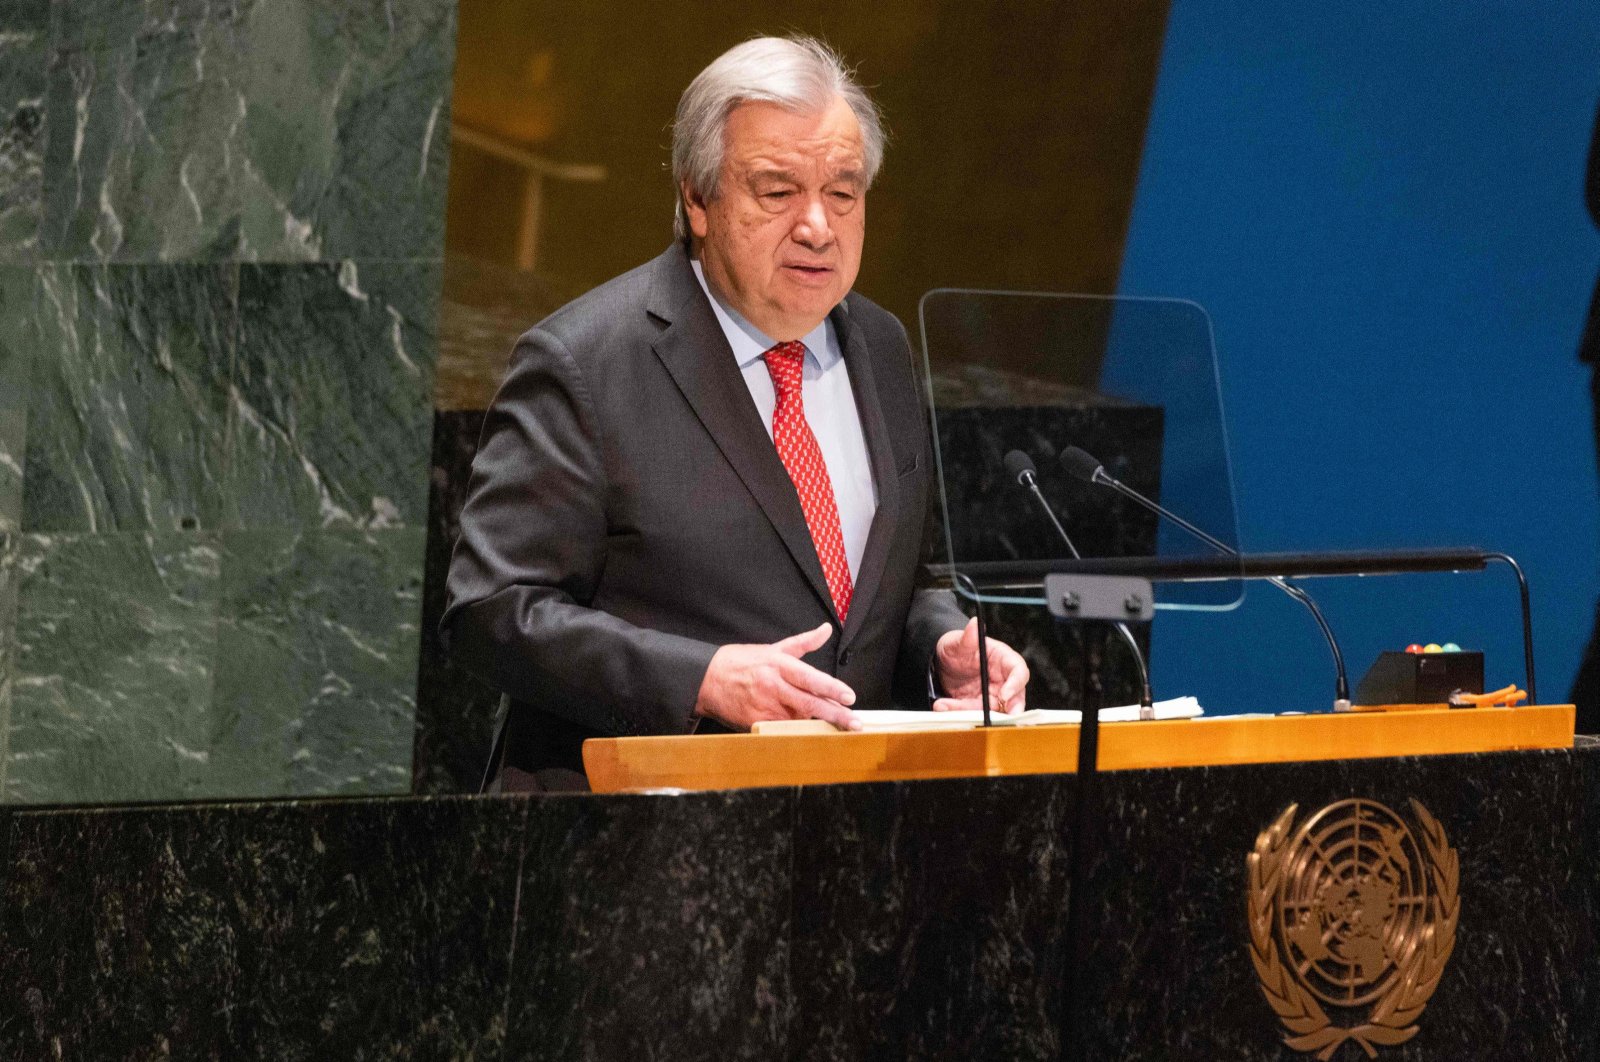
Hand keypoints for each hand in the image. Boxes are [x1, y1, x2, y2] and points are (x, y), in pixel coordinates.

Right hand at [694, 622, 859, 730]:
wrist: (708, 678)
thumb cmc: (743, 662)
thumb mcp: (773, 648)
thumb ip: (803, 643)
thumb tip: (826, 630)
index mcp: (779, 665)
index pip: (811, 678)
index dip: (831, 688)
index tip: (850, 697)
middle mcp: (773, 686)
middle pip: (809, 703)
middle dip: (835, 715)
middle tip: (854, 723)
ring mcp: (763, 707)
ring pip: (798, 720)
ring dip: (815, 723)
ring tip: (834, 728)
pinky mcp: (755, 722)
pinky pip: (781, 730)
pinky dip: (794, 731)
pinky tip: (805, 732)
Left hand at [932, 618, 1029, 713]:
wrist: (941, 663)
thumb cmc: (956, 648)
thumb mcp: (958, 642)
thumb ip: (967, 636)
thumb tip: (974, 623)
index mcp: (1004, 660)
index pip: (1019, 671)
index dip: (1015, 684)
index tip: (1004, 695)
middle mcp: (1003, 680)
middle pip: (1015, 698)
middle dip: (1006, 711)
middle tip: (993, 719)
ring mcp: (993, 695)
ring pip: (991, 711)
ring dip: (970, 711)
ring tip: (945, 704)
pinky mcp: (980, 707)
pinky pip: (973, 715)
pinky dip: (958, 713)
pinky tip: (942, 705)